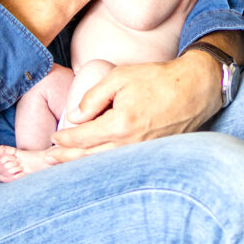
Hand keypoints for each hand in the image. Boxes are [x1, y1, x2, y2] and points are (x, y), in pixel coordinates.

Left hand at [43, 51, 222, 162]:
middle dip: (66, 159)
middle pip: (89, 158)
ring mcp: (142, 153)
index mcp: (120, 124)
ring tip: (66, 165)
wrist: (195, 89)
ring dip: (83, 166)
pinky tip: (95, 162)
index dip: (64, 139)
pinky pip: (121, 163)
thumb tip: (74, 117)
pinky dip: (104, 165)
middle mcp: (130, 144)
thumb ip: (93, 97)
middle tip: (48, 159)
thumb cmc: (158, 79)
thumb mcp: (120, 77)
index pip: (82, 138)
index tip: (54, 138)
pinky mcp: (152, 155)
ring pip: (105, 164)